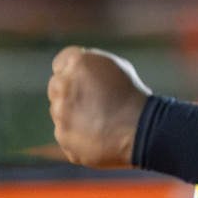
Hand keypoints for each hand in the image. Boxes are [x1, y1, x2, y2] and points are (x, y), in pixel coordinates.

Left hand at [47, 46, 152, 167]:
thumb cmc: (132, 95)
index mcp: (78, 62)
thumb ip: (89, 65)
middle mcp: (63, 84)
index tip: (84, 83)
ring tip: (99, 121)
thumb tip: (74, 69)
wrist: (141, 128)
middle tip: (92, 103)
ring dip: (72, 116)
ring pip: (59, 112)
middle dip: (69, 94)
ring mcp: (60, 112)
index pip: (60, 63)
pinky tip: (97, 135)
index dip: (73, 73)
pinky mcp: (62, 135)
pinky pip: (65, 133)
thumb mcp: (114, 67)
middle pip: (55, 87)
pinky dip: (77, 136)